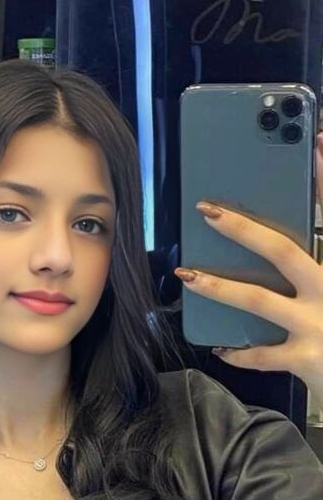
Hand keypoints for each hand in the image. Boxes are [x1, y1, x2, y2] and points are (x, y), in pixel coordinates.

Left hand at [174, 132, 322, 392]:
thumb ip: (315, 262)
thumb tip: (287, 233)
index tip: (315, 142)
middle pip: (283, 251)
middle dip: (242, 229)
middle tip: (207, 210)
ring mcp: (319, 323)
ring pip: (259, 300)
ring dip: (219, 287)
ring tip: (189, 275)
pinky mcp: (307, 357)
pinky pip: (261, 353)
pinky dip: (238, 351)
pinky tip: (220, 347)